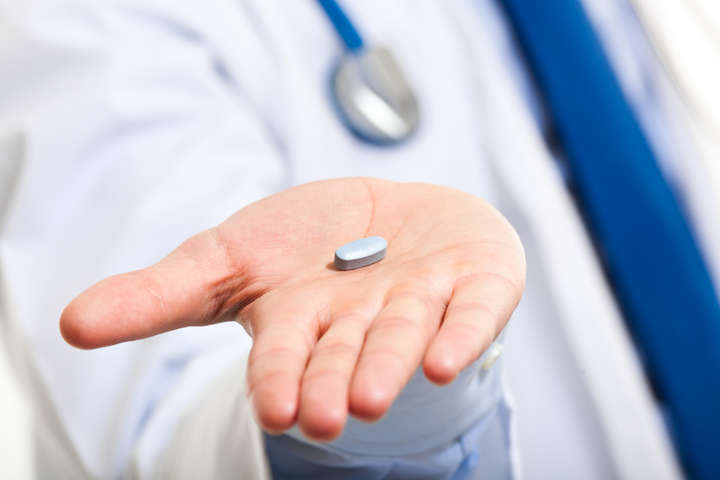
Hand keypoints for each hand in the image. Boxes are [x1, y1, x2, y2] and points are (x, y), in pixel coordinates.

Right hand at [61, 178, 524, 440]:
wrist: (388, 208)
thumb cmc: (306, 238)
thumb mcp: (229, 255)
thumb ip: (162, 293)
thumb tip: (70, 324)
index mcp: (303, 322)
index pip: (286, 355)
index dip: (279, 378)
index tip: (274, 408)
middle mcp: (362, 323)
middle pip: (344, 353)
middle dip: (333, 382)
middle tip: (327, 415)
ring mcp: (422, 301)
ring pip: (406, 334)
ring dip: (391, 362)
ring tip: (372, 395)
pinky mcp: (474, 281)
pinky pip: (474, 308)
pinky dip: (463, 330)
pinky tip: (450, 359)